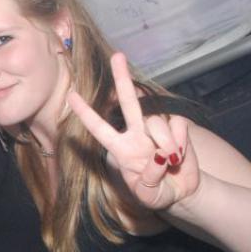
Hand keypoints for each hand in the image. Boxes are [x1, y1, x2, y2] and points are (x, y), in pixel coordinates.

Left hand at [66, 53, 199, 210]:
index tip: (70, 95)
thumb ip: (149, 179)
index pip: (99, 129)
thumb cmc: (157, 194)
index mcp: (121, 150)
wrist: (182, 193)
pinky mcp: (178, 129)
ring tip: (171, 163)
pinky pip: (178, 126)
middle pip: (128, 103)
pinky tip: (180, 157)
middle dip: (122, 80)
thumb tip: (158, 156)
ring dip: (165, 144)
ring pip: (157, 123)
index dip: (85, 113)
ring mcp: (156, 131)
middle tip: (117, 56)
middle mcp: (136, 136)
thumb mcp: (148, 195)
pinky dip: (181, 143)